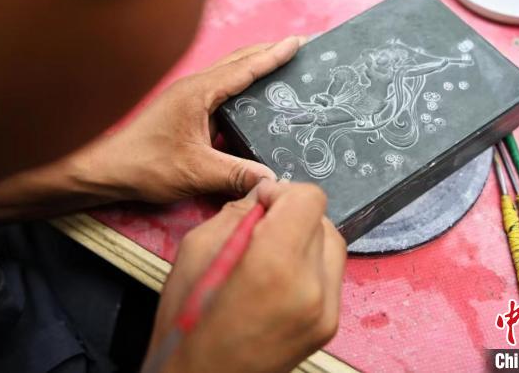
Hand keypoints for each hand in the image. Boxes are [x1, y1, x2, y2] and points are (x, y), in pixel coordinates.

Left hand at [0, 36, 303, 222]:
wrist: (102, 170)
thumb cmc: (144, 165)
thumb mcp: (195, 172)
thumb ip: (236, 175)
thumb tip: (273, 181)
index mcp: (199, 92)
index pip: (245, 68)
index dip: (274, 56)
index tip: (299, 42)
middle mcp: (194, 87)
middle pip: (237, 62)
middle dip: (267, 53)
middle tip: (296, 49)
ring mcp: (186, 98)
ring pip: (227, 76)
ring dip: (253, 70)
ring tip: (281, 71)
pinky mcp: (182, 112)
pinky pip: (219, 94)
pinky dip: (239, 92)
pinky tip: (251, 106)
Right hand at [144, 180, 346, 372]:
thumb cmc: (186, 325)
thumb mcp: (195, 250)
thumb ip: (238, 213)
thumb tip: (264, 195)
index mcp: (275, 264)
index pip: (309, 199)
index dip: (281, 193)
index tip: (261, 203)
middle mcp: (311, 288)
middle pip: (322, 220)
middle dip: (291, 215)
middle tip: (259, 230)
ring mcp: (325, 311)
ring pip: (332, 246)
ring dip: (304, 238)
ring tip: (269, 254)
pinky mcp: (328, 326)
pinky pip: (330, 275)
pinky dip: (309, 266)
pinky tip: (277, 277)